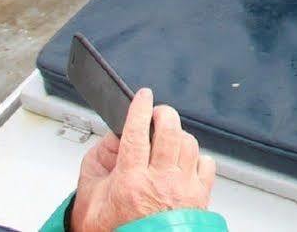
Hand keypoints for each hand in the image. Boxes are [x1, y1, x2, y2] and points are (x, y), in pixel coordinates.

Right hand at [70, 88, 215, 231]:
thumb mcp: (89, 200)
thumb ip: (96, 165)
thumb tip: (111, 139)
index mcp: (131, 181)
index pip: (137, 132)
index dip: (140, 108)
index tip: (143, 97)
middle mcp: (160, 182)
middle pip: (170, 131)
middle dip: (164, 113)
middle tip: (157, 112)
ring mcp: (183, 189)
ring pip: (189, 144)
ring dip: (179, 135)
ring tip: (169, 138)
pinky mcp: (200, 197)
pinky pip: (207, 164)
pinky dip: (197, 157)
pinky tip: (185, 161)